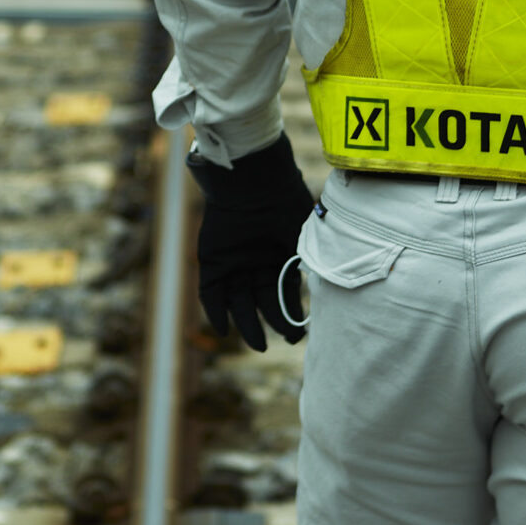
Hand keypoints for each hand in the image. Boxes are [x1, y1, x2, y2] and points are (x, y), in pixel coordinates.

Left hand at [187, 135, 316, 351]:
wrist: (256, 180)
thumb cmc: (285, 203)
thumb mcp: (304, 239)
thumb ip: (305, 266)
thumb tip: (315, 296)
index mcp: (278, 257)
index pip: (283, 294)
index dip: (290, 316)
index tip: (297, 335)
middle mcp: (256, 262)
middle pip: (262, 302)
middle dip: (272, 323)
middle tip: (283, 341)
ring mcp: (233, 262)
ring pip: (237, 302)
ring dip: (247, 325)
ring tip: (258, 345)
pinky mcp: (211, 260)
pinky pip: (210, 291)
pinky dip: (215, 310)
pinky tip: (224, 328)